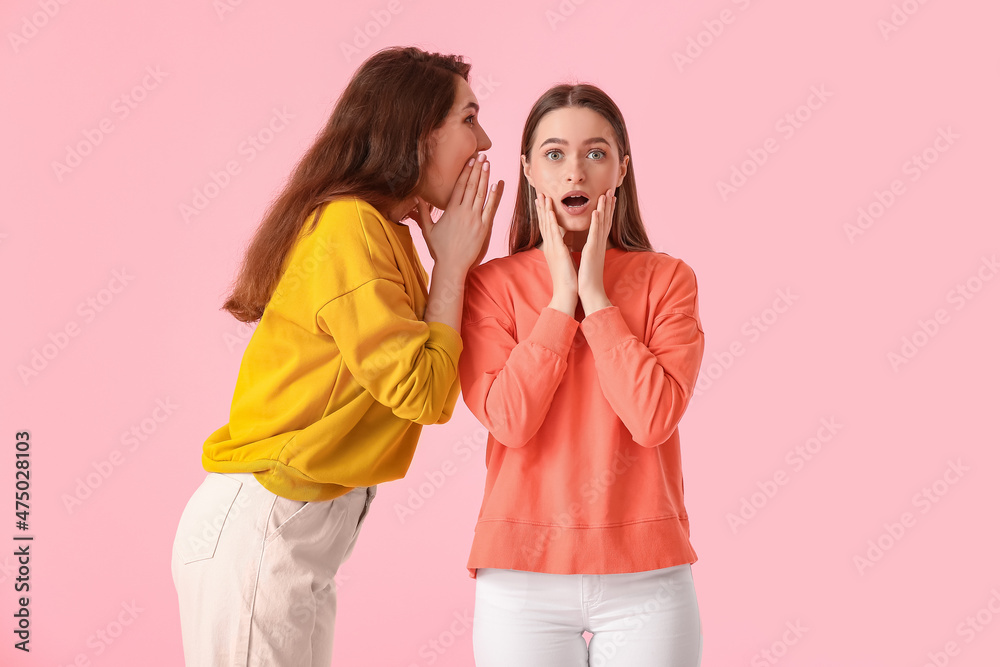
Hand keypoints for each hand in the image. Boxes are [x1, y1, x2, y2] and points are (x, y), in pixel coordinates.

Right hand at [409, 156, 502, 274]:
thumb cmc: (439, 249)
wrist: (451, 266)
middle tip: (482, 155)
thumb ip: (422, 212)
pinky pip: (490, 208)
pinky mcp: (483, 228)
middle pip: (471, 185)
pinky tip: (496, 184)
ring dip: (485, 177)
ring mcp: (474, 219)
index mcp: (450, 210)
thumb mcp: (428, 229)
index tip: (470, 160)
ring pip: (481, 193)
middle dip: (477, 169)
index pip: (459, 186)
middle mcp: (462, 212)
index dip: (465, 171)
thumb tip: (416, 198)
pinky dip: (493, 196)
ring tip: (488, 163)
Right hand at [536, 193, 577, 315]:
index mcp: (552, 248)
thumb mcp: (564, 260)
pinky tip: (550, 211)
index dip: (544, 213)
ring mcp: (553, 248)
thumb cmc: (566, 279)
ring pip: (547, 225)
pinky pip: (554, 233)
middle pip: (543, 223)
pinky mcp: (558, 252)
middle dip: (541, 207)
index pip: (547, 227)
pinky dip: (551, 221)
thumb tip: (563, 244)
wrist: (566, 293)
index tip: (542, 201)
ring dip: (545, 209)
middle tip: (539, 193)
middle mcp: (550, 246)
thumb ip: (562, 250)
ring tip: (543, 196)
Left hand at [578, 188, 614, 314]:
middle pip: (606, 220)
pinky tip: (596, 211)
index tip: (609, 198)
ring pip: (602, 224)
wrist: (590, 293)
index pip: (603, 224)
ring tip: (606, 194)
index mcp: (597, 245)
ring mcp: (597, 247)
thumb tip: (590, 246)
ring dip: (604, 208)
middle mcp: (599, 244)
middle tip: (611, 190)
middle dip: (608, 205)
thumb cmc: (588, 279)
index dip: (607, 210)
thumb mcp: (589, 260)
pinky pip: (594, 235)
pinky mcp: (592, 251)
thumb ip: (591, 251)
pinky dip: (596, 222)